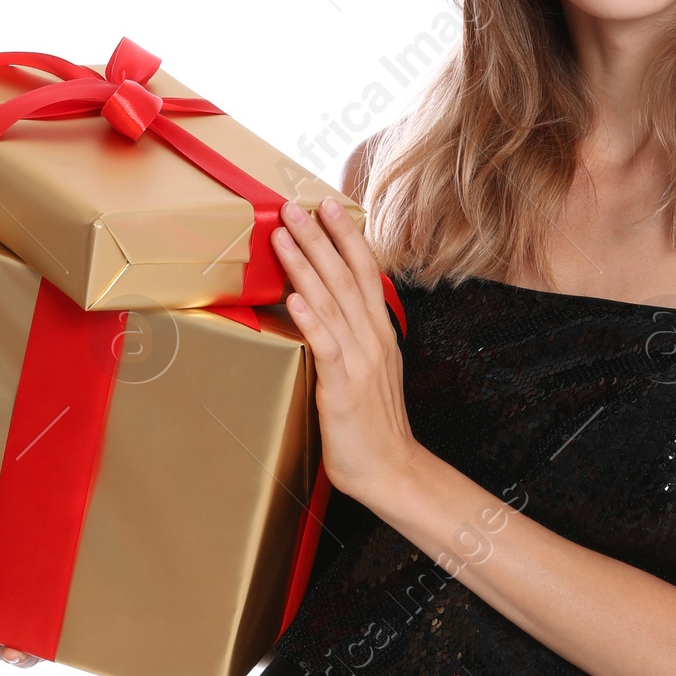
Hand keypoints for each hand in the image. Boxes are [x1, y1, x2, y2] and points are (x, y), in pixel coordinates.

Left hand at [273, 197, 418, 510]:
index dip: (346, 237)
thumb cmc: (375, 426)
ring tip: (284, 235)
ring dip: (305, 265)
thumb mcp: (372, 372)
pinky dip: (311, 319)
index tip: (329, 205)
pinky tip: (294, 296)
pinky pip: (325, 347)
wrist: (391, 470)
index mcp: (379, 334)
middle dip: (318, 238)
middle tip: (294, 205)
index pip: (364, 272)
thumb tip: (333, 313)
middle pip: (344, 277)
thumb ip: (356, 340)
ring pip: (330, 303)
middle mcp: (371, 340)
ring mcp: (358, 362)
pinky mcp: (343, 388)